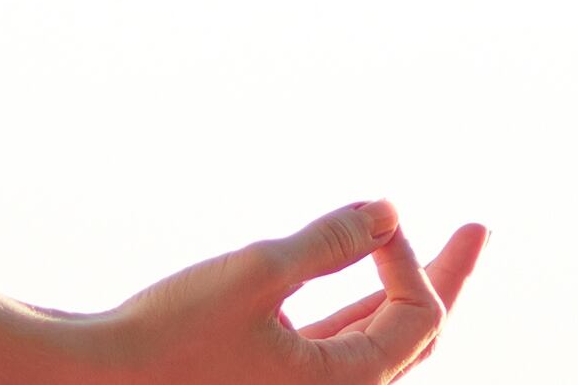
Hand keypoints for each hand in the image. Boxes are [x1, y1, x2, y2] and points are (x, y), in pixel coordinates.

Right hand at [70, 200, 487, 383]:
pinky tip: (364, 268)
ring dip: (405, 286)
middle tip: (479, 228)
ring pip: (378, 337)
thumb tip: (390, 210)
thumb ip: (329, 241)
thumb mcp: (256, 273)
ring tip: (445, 246)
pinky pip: (339, 339)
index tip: (366, 220)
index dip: (408, 260)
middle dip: (444, 277)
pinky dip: (359, 300)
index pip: (418, 319)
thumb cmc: (172, 334)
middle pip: (416, 336)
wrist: (98, 378)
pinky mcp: (273, 374)